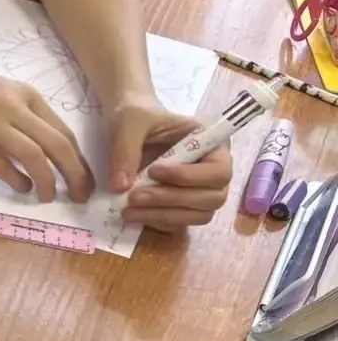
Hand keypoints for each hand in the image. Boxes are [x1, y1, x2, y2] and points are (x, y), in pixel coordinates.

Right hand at [0, 57, 94, 202]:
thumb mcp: (5, 93)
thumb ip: (28, 115)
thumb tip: (54, 147)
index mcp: (27, 96)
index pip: (64, 132)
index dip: (80, 161)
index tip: (86, 181)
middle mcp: (13, 108)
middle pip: (57, 145)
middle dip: (75, 175)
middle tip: (80, 196)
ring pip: (33, 155)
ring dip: (47, 181)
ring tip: (48, 197)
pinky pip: (0, 164)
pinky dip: (16, 180)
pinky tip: (22, 187)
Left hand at [105, 92, 231, 229]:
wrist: (127, 126)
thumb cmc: (137, 116)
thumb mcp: (129, 123)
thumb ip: (126, 150)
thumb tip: (121, 186)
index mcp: (212, 144)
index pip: (218, 171)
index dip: (189, 177)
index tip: (154, 170)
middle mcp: (212, 171)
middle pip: (211, 198)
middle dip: (171, 199)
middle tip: (133, 196)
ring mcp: (200, 191)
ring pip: (198, 215)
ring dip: (164, 215)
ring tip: (128, 211)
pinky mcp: (182, 206)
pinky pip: (180, 223)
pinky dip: (158, 222)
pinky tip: (134, 214)